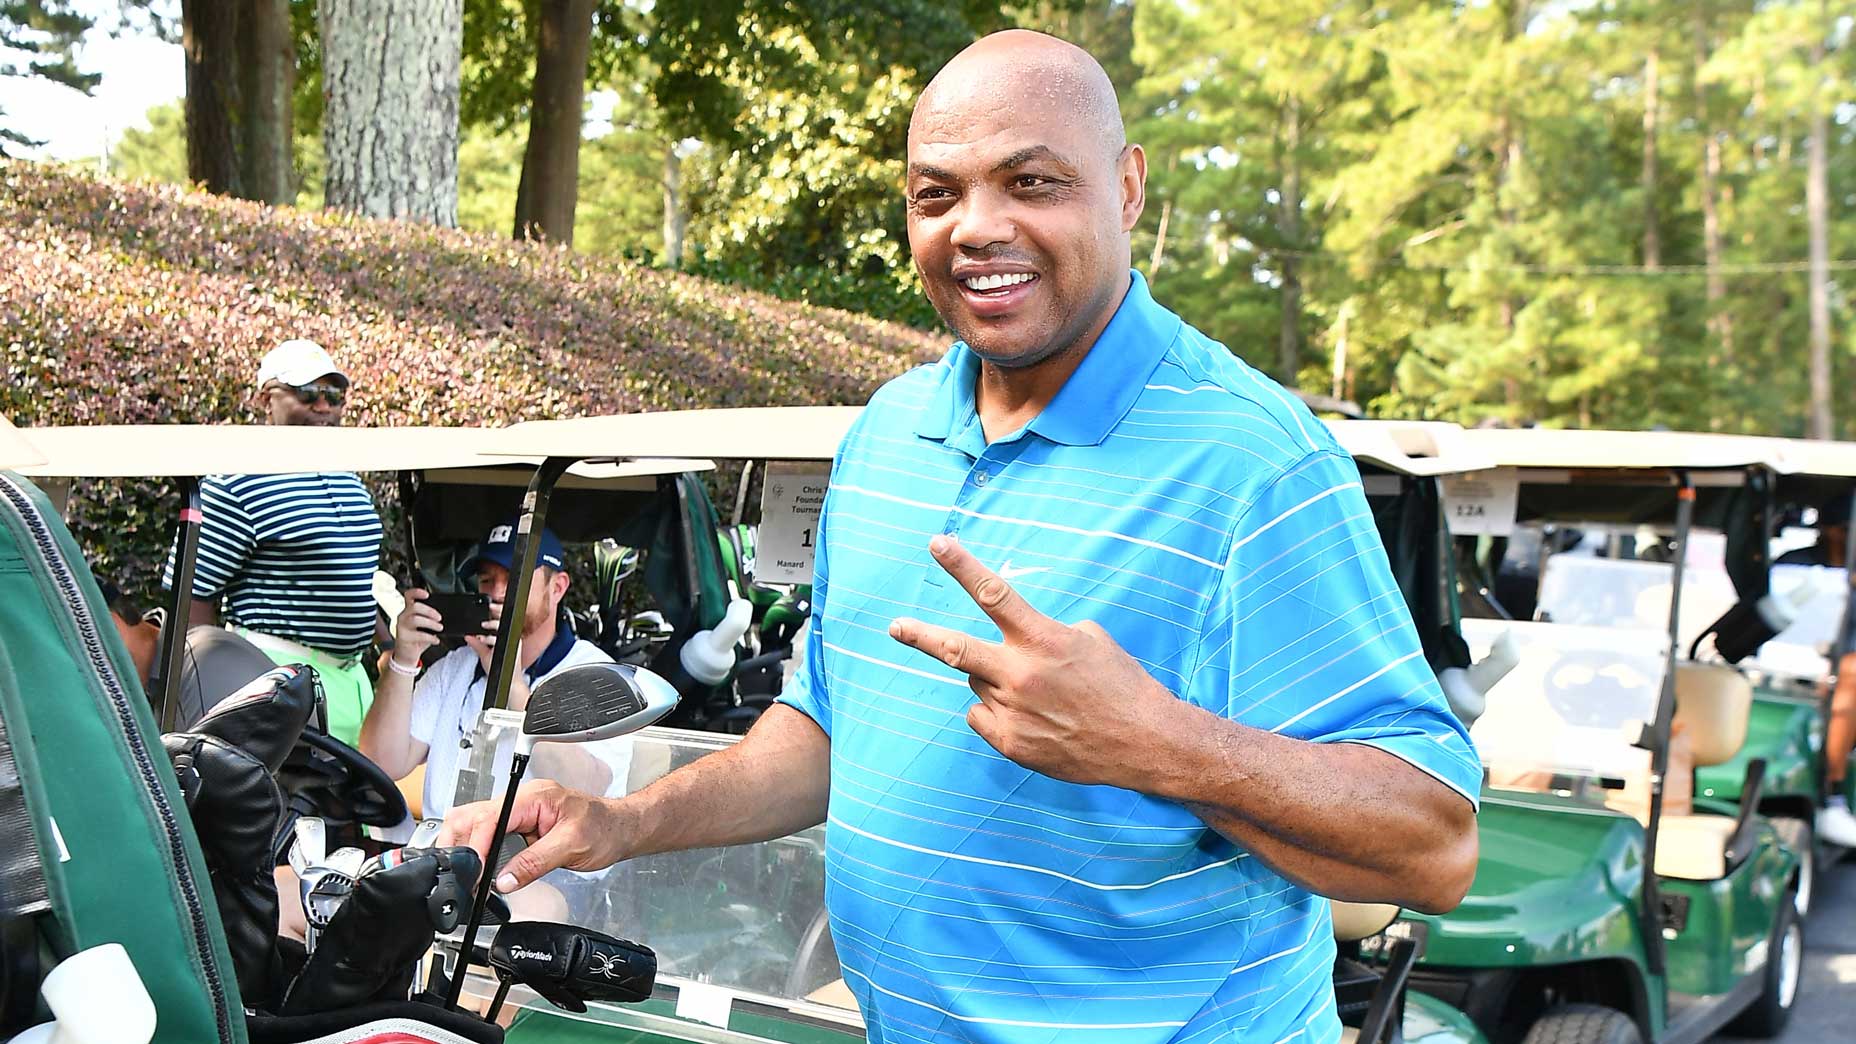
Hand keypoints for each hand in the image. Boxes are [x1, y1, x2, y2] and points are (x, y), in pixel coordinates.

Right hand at [392, 589, 440, 668]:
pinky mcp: (403, 637)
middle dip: (429, 611)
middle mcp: (403, 616)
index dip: (417, 592)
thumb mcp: (424, 627)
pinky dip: (430, 637)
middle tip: (439, 618)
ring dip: (431, 623)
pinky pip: (418, 635)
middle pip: (414, 606)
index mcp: (409, 611)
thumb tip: (443, 617)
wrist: (407, 655)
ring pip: (415, 619)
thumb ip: (430, 619)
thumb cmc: (417, 639)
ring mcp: (401, 627)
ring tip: (439, 628)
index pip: (409, 596)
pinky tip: (435, 640)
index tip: (427, 595)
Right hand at [439, 779, 627, 892]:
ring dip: (467, 848)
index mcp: (534, 797)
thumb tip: (505, 879)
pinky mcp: (519, 827)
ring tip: (468, 876)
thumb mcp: (572, 847)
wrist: (620, 829)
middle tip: (462, 874)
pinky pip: (489, 836)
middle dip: (461, 843)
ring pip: (475, 824)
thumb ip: (535, 862)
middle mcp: (522, 801)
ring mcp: (519, 813)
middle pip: (473, 815)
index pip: (491, 815)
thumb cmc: (605, 829)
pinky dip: (478, 852)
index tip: (474, 870)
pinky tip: (479, 870)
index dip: (477, 844)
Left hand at [463, 600, 507, 669]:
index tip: (486, 606)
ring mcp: (512, 641)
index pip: (500, 620)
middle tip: (487, 608)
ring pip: (503, 627)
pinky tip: (484, 640)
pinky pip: (501, 640)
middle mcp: (510, 636)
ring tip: (482, 626)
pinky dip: (491, 639)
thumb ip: (477, 644)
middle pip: (504, 619)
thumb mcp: (485, 654)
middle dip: (495, 612)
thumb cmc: (500, 669)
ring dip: (492, 625)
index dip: (494, 611)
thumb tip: (468, 636)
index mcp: (505, 636)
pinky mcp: (513, 647)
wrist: (508, 681)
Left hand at [888, 535, 1176, 788]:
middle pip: (956, 649)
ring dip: (994, 680)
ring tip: (1036, 692)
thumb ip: (1043, 632)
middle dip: (921, 636)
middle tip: (896, 627)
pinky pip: (982, 716)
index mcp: (1043, 640)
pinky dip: (997, 712)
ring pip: (977, 683)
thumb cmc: (1121, 683)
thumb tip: (1015, 639)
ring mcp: (1014, 712)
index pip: (993, 592)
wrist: (1144, 742)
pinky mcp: (1011, 744)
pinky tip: (1032, 717)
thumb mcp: (1089, 639)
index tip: (937, 543)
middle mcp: (1022, 675)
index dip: (961, 565)